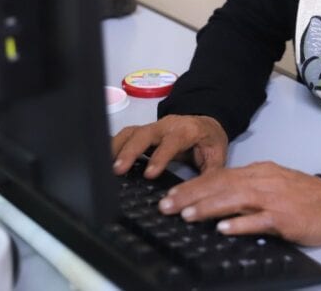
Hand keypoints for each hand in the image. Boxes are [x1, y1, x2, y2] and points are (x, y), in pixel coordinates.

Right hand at [111, 114, 228, 178]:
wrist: (207, 125)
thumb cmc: (209, 142)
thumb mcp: (216, 157)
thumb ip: (209, 175)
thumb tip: (200, 197)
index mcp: (187, 130)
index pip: (171, 142)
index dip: (160, 157)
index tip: (149, 174)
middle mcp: (167, 126)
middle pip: (145, 134)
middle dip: (130, 151)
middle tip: (118, 170)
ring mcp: (153, 127)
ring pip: (131, 133)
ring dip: (117, 149)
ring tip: (105, 167)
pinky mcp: (143, 131)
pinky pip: (125, 135)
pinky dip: (113, 146)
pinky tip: (104, 160)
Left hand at [157, 161, 320, 245]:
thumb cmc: (305, 197)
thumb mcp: (273, 184)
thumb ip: (247, 190)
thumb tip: (216, 199)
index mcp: (258, 172)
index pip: (219, 176)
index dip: (193, 185)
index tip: (171, 196)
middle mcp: (262, 181)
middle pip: (221, 185)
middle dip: (191, 195)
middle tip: (166, 206)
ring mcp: (273, 198)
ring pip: (235, 198)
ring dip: (208, 207)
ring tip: (186, 216)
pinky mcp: (284, 217)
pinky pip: (259, 220)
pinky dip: (240, 223)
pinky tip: (223, 229)